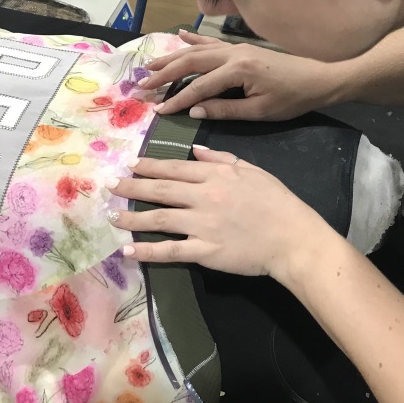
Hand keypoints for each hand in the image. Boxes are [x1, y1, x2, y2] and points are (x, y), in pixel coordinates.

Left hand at [108, 145, 339, 279]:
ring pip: (159, 218)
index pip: (174, 168)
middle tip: (110, 186)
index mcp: (215, 176)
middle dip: (132, 187)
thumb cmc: (278, 202)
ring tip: (111, 216)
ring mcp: (203, 225)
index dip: (149, 166)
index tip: (130, 165)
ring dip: (132, 217)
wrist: (293, 238)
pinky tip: (128, 250)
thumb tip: (194, 150)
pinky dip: (148, 250)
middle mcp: (204, 197)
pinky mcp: (205, 251)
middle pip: (160, 190)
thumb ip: (221, 159)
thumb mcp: (252, 170)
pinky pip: (171, 250)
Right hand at [139, 30, 338, 120]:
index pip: (199, 87)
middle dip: (164, 74)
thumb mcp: (260, 111)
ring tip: (150, 66)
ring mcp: (236, 47)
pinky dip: (192, 40)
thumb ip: (226, 110)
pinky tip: (178, 36)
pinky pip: (211, 42)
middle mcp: (233, 53)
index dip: (177, 99)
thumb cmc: (292, 98)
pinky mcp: (241, 47)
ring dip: (172, 57)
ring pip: (196, 50)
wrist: (319, 78)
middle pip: (190, 63)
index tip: (158, 110)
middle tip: (142, 85)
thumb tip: (194, 111)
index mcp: (238, 70)